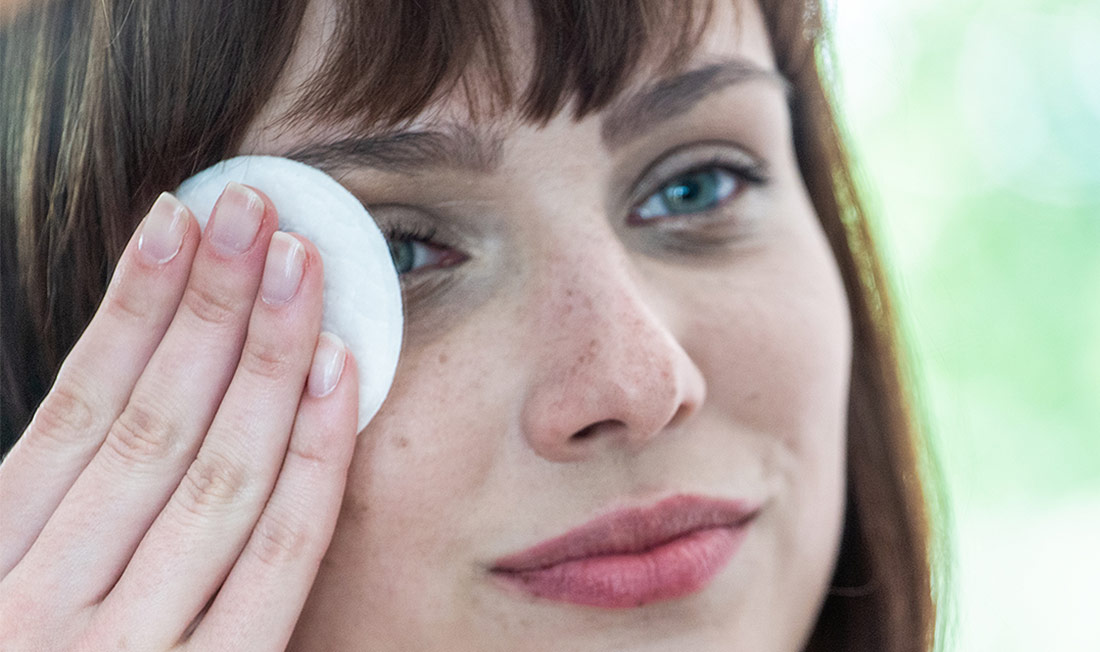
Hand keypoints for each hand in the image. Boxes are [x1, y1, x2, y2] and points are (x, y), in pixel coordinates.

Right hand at [0, 183, 358, 649]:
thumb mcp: (6, 587)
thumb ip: (40, 503)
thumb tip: (97, 392)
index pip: (78, 404)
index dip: (134, 306)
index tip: (184, 219)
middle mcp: (46, 601)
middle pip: (153, 421)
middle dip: (214, 307)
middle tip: (262, 211)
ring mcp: (125, 650)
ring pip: (216, 472)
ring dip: (268, 358)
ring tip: (305, 266)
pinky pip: (274, 561)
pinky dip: (310, 463)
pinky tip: (337, 379)